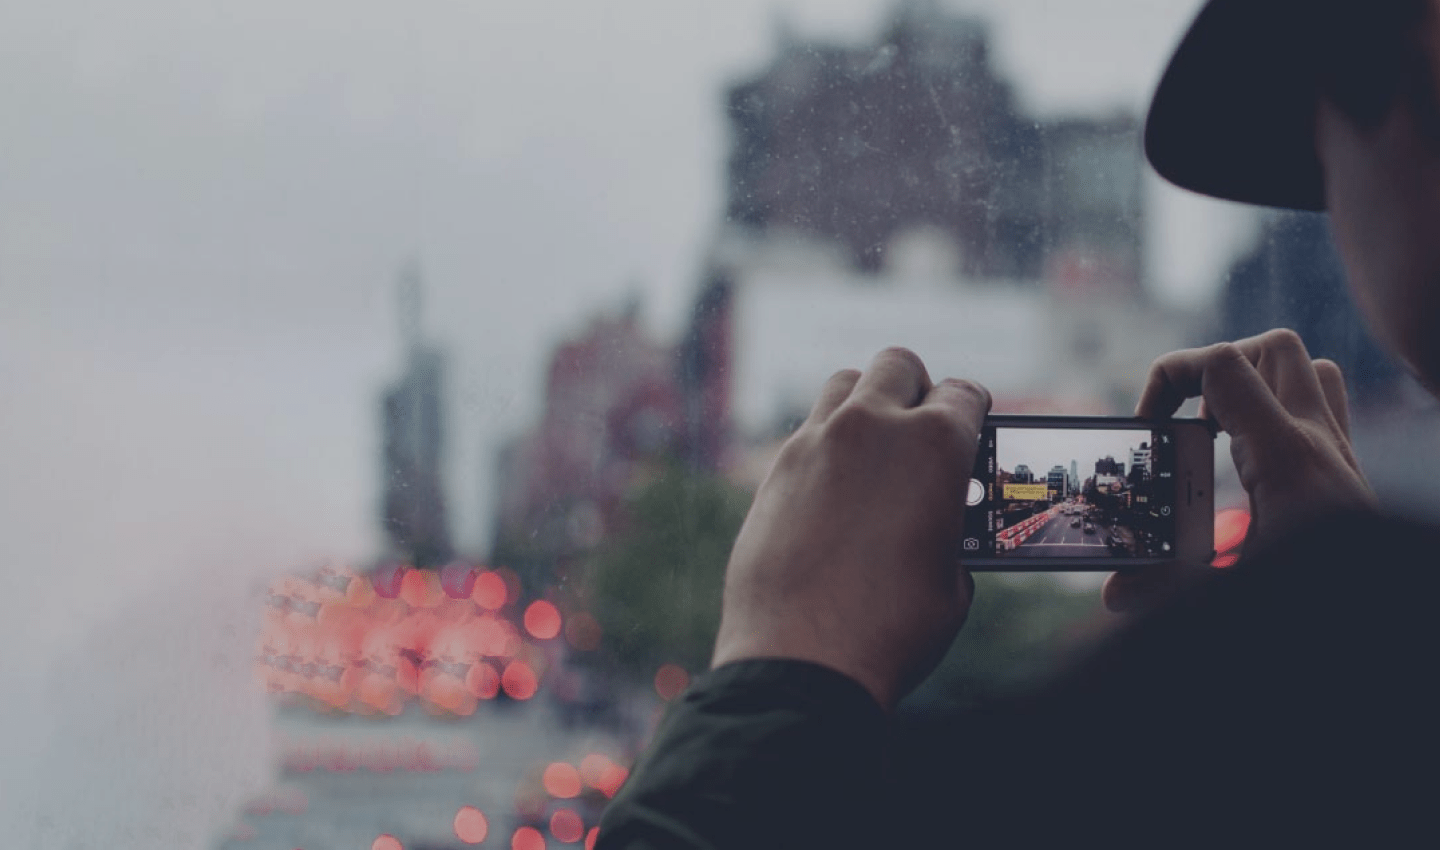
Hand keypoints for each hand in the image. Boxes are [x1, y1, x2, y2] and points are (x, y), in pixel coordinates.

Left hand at [711, 348, 990, 709]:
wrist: (802, 662)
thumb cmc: (890, 629)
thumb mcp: (952, 579)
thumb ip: (951, 529)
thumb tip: (939, 522)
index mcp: (935, 444)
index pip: (965, 393)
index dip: (974, 413)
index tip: (971, 429)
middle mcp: (872, 427)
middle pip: (899, 366)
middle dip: (917, 390)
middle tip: (922, 430)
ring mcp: (815, 442)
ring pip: (844, 385)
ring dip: (865, 404)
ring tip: (875, 449)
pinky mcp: (774, 470)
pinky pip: (807, 432)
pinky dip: (827, 445)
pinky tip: (835, 488)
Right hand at [1103, 329, 1376, 611]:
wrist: (1388, 617)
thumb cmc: (1322, 595)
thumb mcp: (1237, 596)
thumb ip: (1168, 589)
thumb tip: (1114, 594)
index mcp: (1286, 457)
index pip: (1225, 365)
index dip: (1171, 377)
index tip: (1148, 427)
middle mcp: (1320, 443)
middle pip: (1274, 349)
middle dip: (1218, 368)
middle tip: (1188, 418)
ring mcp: (1340, 456)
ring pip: (1309, 371)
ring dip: (1259, 382)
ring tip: (1221, 427)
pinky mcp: (1346, 476)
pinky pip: (1323, 410)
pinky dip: (1282, 415)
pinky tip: (1253, 461)